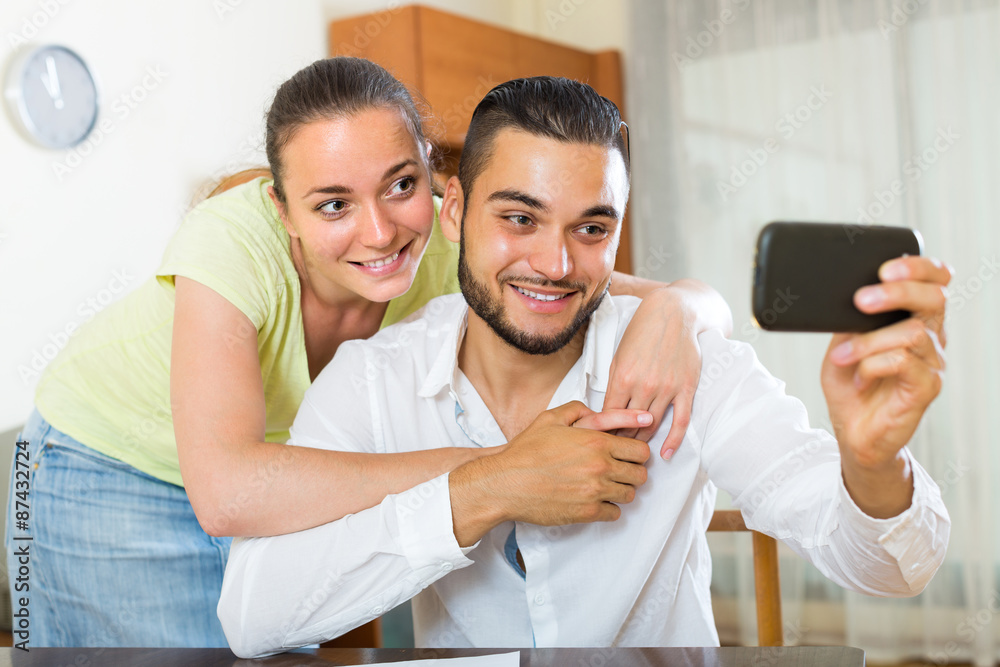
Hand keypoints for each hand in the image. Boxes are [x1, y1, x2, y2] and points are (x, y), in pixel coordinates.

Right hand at [449, 401, 650, 545]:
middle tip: (619, 472)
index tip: (628, 456)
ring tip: (606, 486)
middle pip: (640, 474)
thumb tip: (594, 410)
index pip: (640, 450)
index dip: (637, 453)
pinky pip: (614, 514)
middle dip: (632, 472)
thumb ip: (577, 409)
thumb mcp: (550, 419)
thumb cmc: (526, 452)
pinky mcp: (587, 512)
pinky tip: (595, 500)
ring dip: (621, 490)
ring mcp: (595, 491)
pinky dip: (608, 508)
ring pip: (629, 495)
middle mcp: (601, 466)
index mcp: (597, 441)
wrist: (506, 482)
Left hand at [605, 287, 703, 458]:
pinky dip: (673, 441)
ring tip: (635, 450)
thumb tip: (606, 411)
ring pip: (651, 427)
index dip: (604, 430)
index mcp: (622, 377)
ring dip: (642, 441)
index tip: (601, 439)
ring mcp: (667, 389)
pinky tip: (666, 454)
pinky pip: (681, 422)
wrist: (673, 315)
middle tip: (616, 449)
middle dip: (620, 439)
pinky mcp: (686, 388)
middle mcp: (644, 386)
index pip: (608, 416)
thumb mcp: (618, 356)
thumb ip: (613, 385)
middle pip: (629, 425)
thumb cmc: (642, 333)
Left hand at [821, 255, 950, 516]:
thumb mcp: (840, 343)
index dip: (920, 268)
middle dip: (898, 292)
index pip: (934, 282)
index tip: (886, 267)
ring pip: (912, 333)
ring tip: (842, 356)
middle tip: (863, 298)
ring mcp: (931, 363)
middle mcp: (929, 338)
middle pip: (933, 299)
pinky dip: (873, 364)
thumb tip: (846, 291)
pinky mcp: (926, 388)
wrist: (852, 431)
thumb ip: (848, 319)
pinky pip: (905, 362)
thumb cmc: (850, 384)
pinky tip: (858, 377)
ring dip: (869, 341)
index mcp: (913, 319)